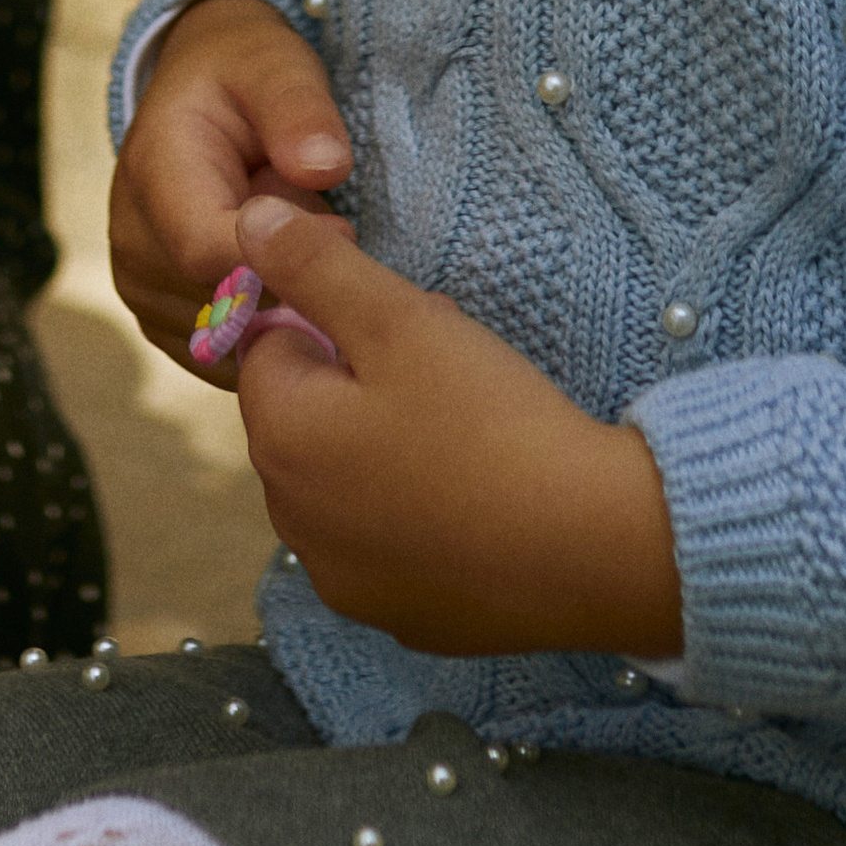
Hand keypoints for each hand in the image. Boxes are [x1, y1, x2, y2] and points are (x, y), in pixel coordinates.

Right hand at [111, 0, 354, 367]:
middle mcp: (132, 241)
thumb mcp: (279, 66)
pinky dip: (272, 331)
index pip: (208, 254)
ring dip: (282, 307)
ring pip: (234, 341)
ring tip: (294, 244)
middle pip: (225, 308)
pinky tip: (287, 279)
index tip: (342, 227)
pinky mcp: (166, 325)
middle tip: (322, 226)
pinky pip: (233, 358)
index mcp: (152, 174)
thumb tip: (324, 167)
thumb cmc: (247, 76)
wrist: (202, 96)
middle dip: (290, 281)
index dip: (284, 257)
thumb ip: (301, 109)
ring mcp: (142, 290)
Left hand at [222, 195, 684, 660]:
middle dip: (358, 384)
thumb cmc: (491, 421)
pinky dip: (417, 518)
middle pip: (305, 421)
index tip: (407, 328)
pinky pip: (389, 546)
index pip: (272, 350)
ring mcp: (347, 583)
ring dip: (383, 452)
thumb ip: (313, 266)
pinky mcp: (403, 622)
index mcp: (280, 443)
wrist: (599, 549)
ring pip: (344, 485)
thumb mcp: (399, 319)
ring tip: (468, 431)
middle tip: (445, 372)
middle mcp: (294, 525)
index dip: (335, 323)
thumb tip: (247, 222)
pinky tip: (478, 501)